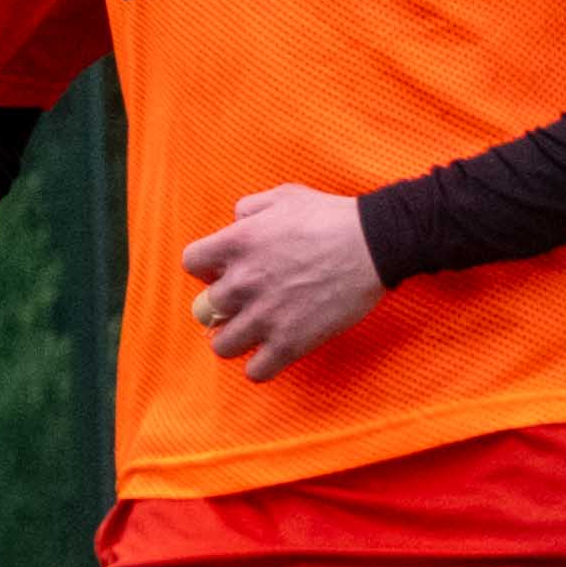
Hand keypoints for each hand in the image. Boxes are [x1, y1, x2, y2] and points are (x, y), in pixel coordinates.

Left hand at [179, 185, 386, 376]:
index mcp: (236, 243)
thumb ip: (250, 208)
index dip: (207, 268)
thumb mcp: (284, 195)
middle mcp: (243, 282)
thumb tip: (237, 221)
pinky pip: (256, 372)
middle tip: (247, 303)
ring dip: (235, 340)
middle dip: (225, 305)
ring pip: (223, 346)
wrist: (374, 245)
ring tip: (252, 335)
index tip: (224, 271)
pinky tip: (271, 356)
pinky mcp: (291, 342)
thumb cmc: (331, 217)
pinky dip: (260, 367)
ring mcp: (265, 316)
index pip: (191, 263)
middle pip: (206, 308)